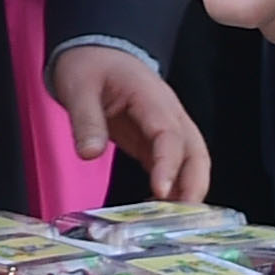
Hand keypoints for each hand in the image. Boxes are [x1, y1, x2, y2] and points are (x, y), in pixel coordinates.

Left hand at [47, 44, 209, 204]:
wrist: (96, 50)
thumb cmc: (90, 64)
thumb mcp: (78, 86)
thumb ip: (86, 119)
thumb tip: (89, 154)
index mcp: (152, 98)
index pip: (170, 134)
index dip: (169, 164)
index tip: (162, 191)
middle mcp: (169, 114)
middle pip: (196, 151)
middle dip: (194, 185)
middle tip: (181, 219)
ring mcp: (166, 128)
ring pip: (192, 161)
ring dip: (188, 190)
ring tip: (171, 223)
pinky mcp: (156, 141)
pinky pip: (173, 166)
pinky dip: (173, 189)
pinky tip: (157, 211)